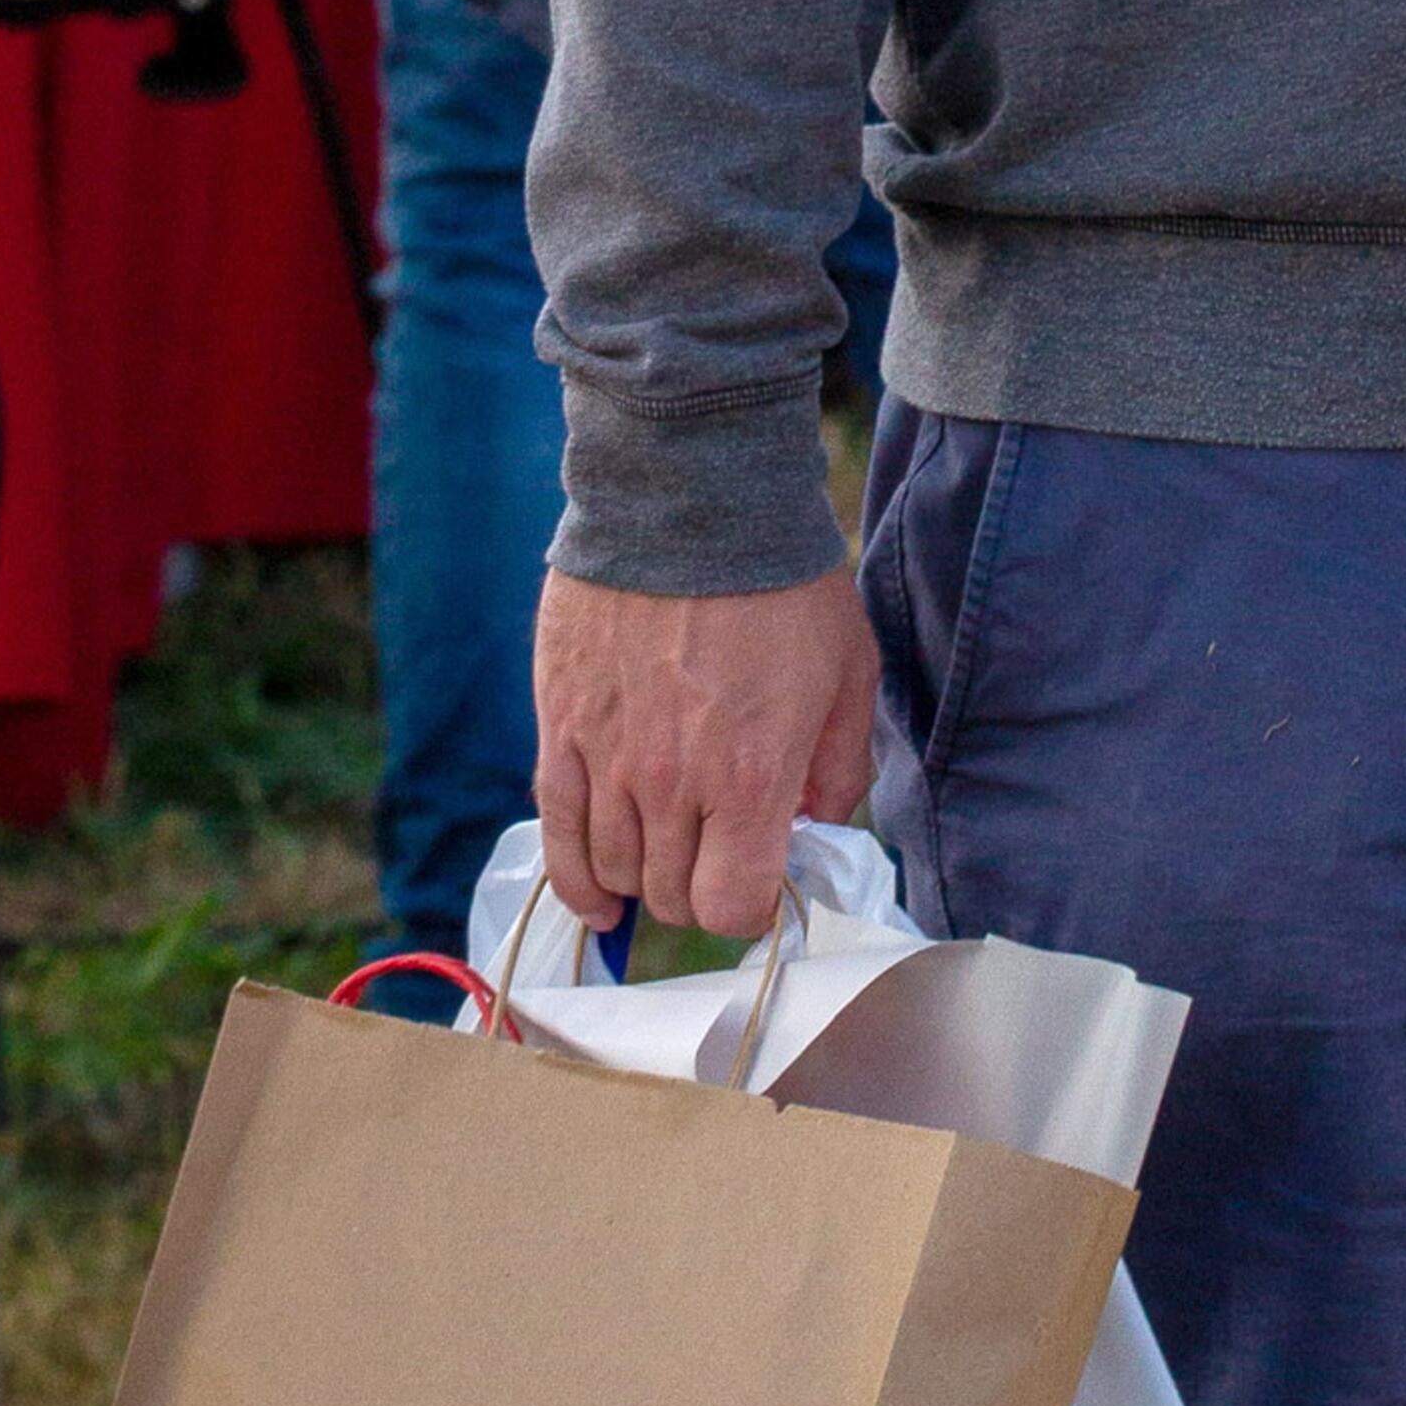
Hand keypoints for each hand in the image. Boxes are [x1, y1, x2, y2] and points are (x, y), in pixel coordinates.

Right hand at [532, 568, 878, 942]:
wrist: (692, 500)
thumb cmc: (782, 583)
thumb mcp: (849, 673)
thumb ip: (839, 766)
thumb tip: (813, 825)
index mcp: (751, 776)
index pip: (733, 905)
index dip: (751, 905)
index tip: (763, 878)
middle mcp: (673, 782)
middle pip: (672, 895)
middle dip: (702, 887)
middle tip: (720, 850)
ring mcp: (607, 757)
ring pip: (615, 869)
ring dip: (645, 877)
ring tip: (667, 854)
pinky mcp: (559, 726)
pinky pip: (556, 831)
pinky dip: (574, 878)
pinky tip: (596, 898)